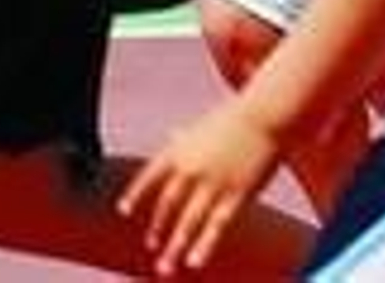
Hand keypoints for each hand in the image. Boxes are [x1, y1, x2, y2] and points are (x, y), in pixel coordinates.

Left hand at [119, 100, 282, 276]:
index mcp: (176, 152)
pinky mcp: (236, 196)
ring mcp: (212, 184)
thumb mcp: (200, 127)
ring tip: (166, 267)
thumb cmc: (232, 120)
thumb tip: (172, 135)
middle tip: (152, 250)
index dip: (135, 195)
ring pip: (188, 222)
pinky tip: (195, 262)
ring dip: (175, 246)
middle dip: (158, 230)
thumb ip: (183, 138)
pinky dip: (204, 246)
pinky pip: (216, 226)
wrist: (261, 117)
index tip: (123, 211)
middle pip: (167, 206)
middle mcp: (189, 170)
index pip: (148, 177)